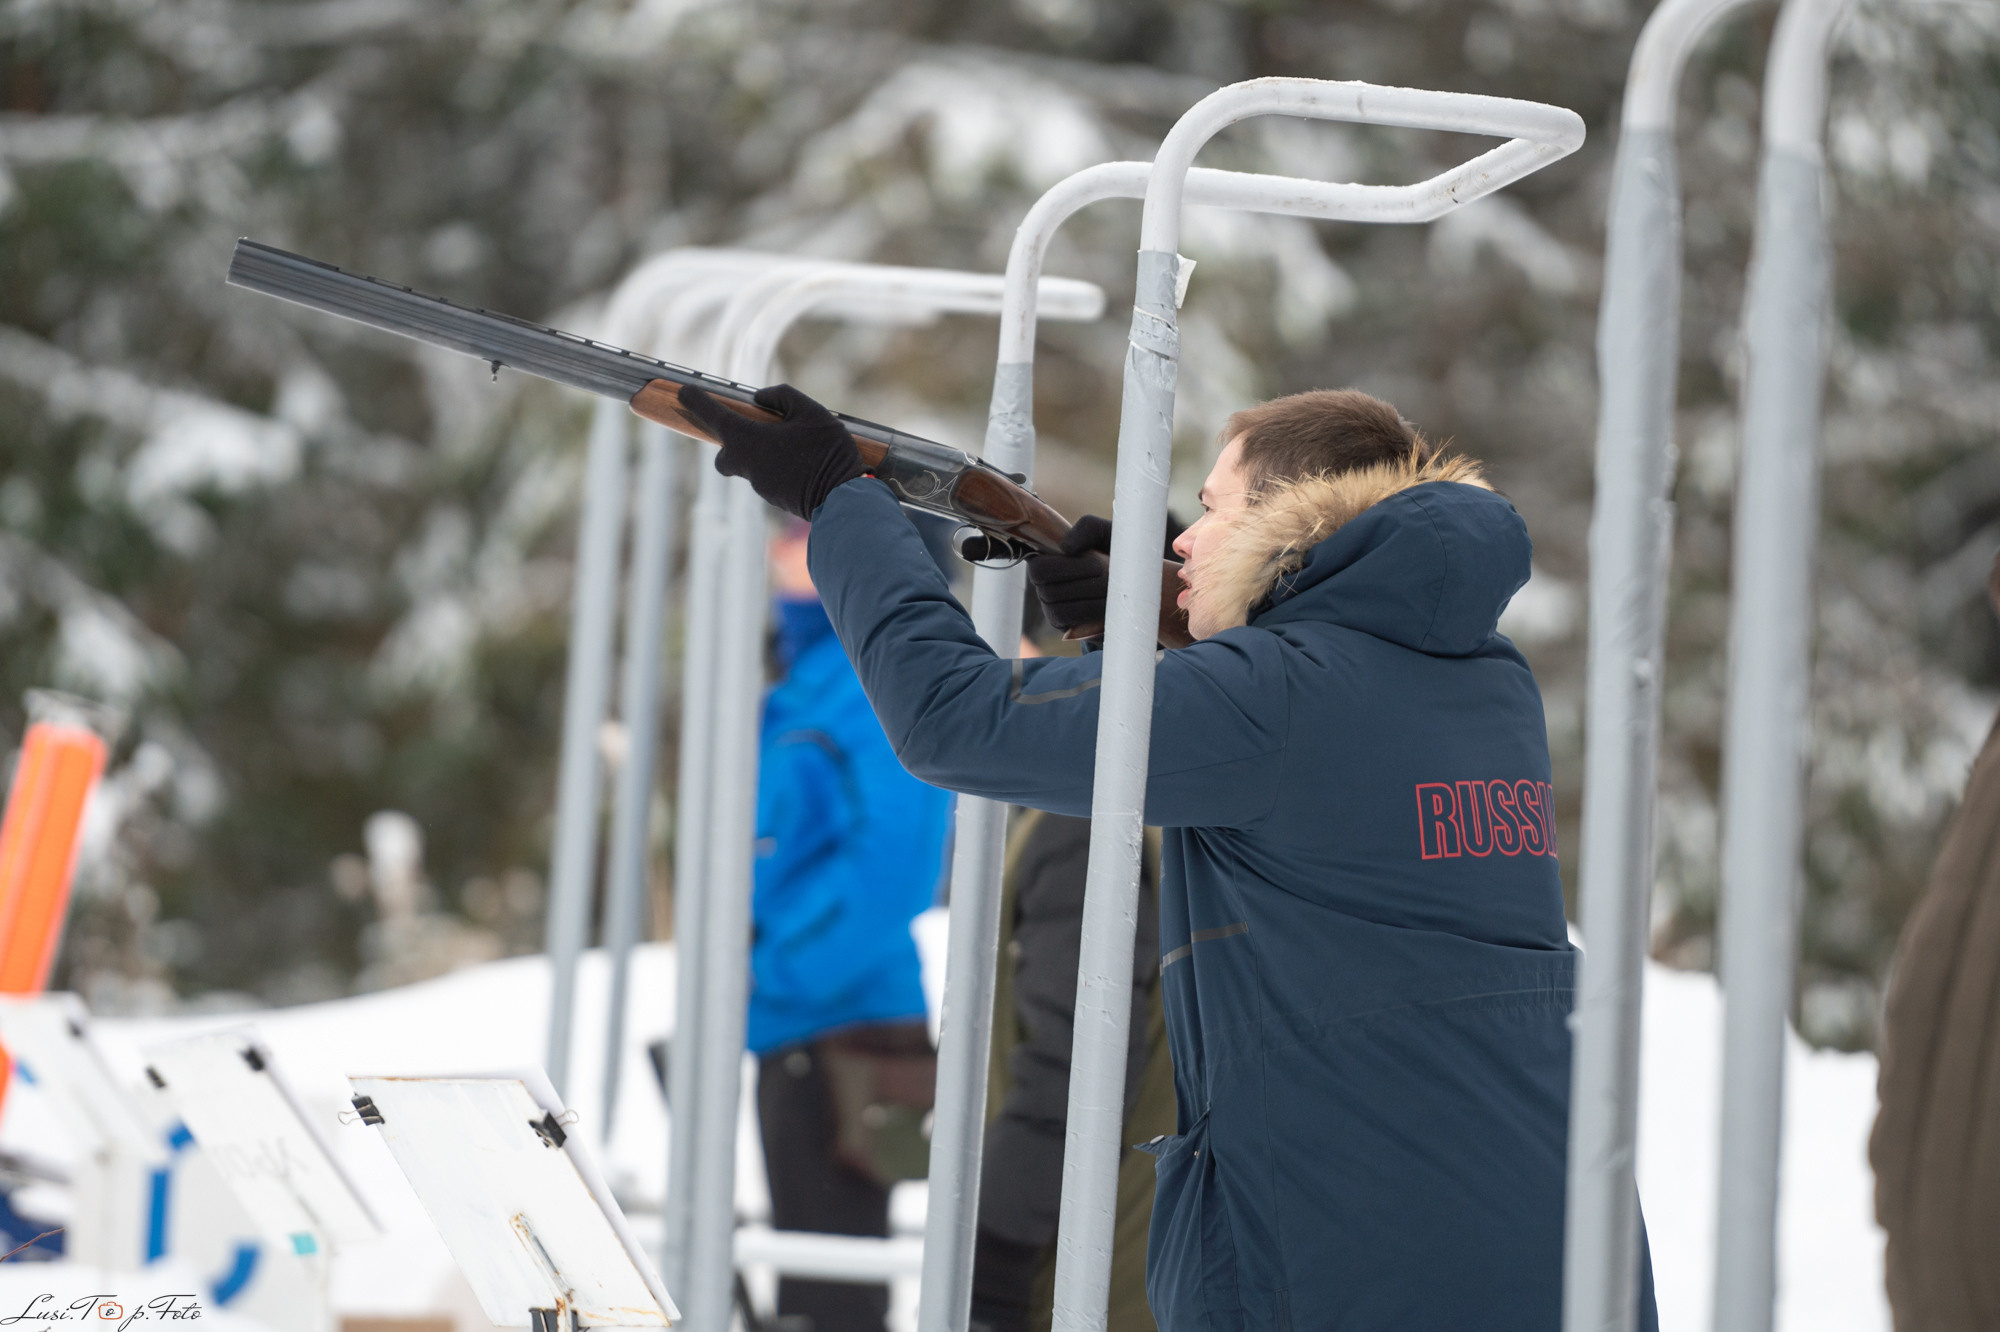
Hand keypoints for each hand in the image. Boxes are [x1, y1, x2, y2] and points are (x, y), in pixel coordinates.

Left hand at [678, 383, 866, 519]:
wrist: (844, 499)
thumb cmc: (828, 452)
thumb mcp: (812, 412)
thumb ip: (782, 397)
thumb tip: (759, 399)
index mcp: (750, 440)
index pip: (714, 417)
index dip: (697, 402)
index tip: (683, 392)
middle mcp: (748, 465)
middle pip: (724, 456)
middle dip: (731, 444)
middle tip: (755, 431)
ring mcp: (760, 486)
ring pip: (750, 467)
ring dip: (763, 455)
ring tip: (797, 447)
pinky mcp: (775, 499)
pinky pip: (769, 479)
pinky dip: (778, 469)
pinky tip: (804, 465)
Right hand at [1025, 514, 1112, 635]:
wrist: (1139, 581)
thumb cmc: (1117, 552)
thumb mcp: (1105, 533)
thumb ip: (1086, 529)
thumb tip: (1066, 548)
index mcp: (1049, 562)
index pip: (1038, 570)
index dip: (1064, 568)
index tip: (1095, 563)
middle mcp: (1047, 587)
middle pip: (1049, 591)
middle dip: (1083, 584)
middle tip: (1106, 575)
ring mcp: (1055, 610)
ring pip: (1060, 610)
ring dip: (1090, 599)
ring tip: (1111, 591)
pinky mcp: (1068, 628)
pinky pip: (1071, 626)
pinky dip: (1092, 614)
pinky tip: (1109, 606)